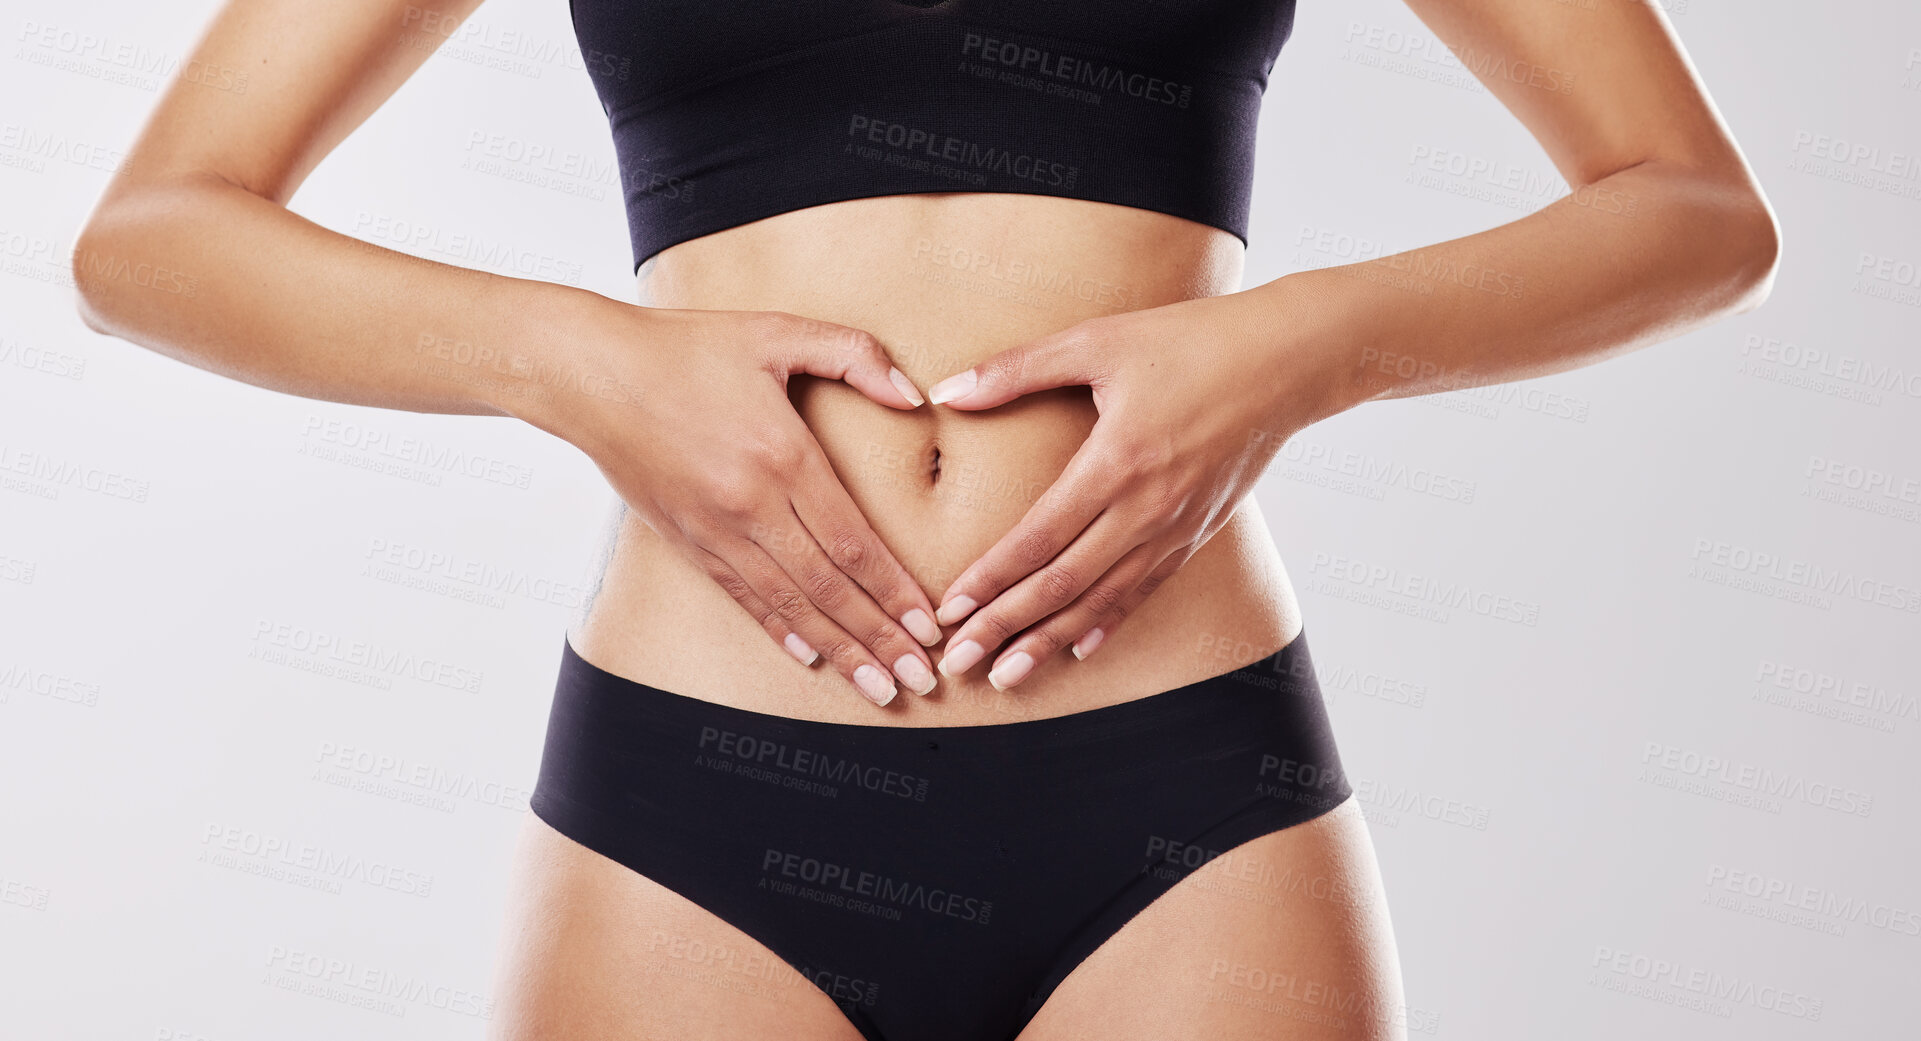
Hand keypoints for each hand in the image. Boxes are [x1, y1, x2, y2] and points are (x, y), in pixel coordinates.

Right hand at [529, 299, 944, 705]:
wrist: (590, 373)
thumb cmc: (685, 346)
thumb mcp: (777, 331)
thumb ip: (854, 354)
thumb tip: (914, 395)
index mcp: (783, 455)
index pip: (853, 543)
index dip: (895, 591)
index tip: (929, 626)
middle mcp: (751, 505)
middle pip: (829, 587)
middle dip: (880, 638)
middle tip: (922, 678)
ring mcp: (715, 530)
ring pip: (789, 605)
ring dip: (839, 651)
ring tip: (879, 687)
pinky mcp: (686, 541)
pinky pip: (742, 597)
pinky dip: (779, 631)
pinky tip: (811, 657)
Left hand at [923, 284, 1336, 689]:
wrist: (1287, 360)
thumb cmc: (1189, 340)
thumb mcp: (1097, 341)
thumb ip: (1017, 369)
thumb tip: (946, 390)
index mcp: (1116, 461)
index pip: (1038, 538)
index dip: (990, 579)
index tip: (950, 610)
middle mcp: (1147, 508)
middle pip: (1063, 584)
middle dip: (1005, 627)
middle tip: (960, 662)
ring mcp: (1176, 527)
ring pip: (1102, 600)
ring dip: (1049, 641)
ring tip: (1007, 676)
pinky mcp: (1198, 532)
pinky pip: (1144, 590)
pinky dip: (1106, 622)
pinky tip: (1078, 648)